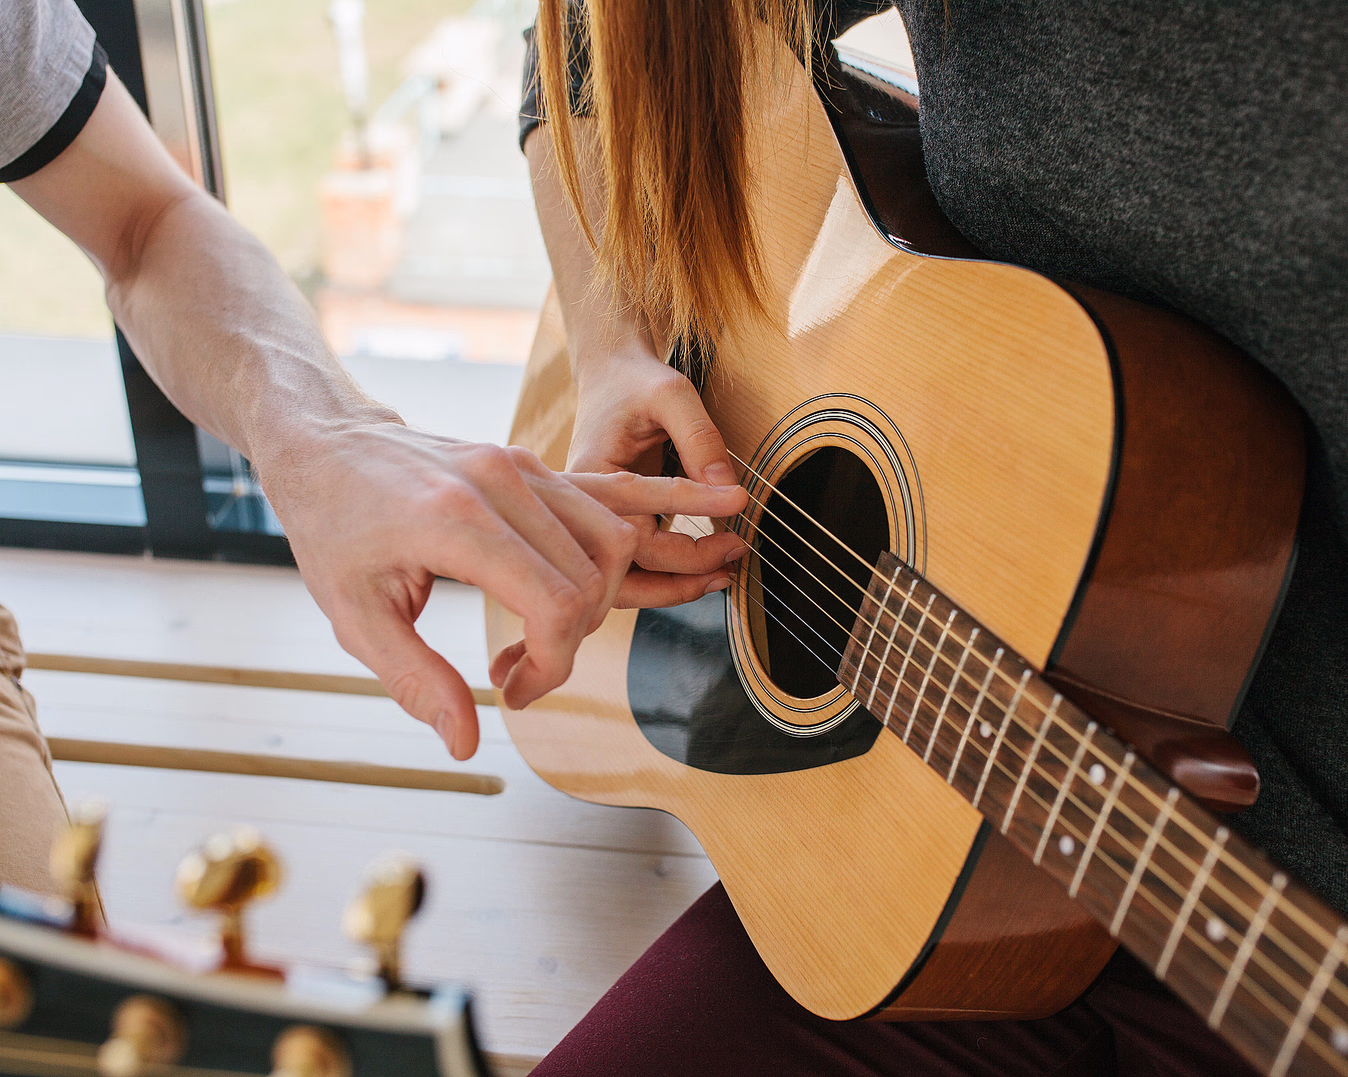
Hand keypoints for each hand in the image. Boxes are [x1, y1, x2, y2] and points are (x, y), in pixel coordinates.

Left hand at [257, 421, 745, 760]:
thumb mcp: (354, 617)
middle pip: (595, 576)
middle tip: (523, 671)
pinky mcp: (533, 464)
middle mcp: (504, 482)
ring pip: (613, 540)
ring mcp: (524, 466)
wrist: (326, 441)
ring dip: (600, 598)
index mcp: (458, 520)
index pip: (557, 601)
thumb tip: (470, 742)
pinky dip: (619, 549)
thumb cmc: (331, 526)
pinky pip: (605, 506)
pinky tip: (647, 561)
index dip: (554, 663)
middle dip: (573, 640)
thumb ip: (417, 681)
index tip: (515, 691)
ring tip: (548, 632)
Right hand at [569, 344, 746, 603]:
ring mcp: (593, 519)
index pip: (633, 537)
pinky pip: (633, 563)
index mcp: (588, 478)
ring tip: (722, 576)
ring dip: (672, 587)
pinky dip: (668, 573)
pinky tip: (706, 567)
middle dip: (680, 580)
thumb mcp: (672, 394)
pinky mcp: (611, 522)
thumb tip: (730, 492)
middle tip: (731, 565)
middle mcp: (582, 509)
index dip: (687, 545)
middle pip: (620, 573)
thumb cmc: (636, 379)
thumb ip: (700, 439)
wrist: (611, 372)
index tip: (737, 525)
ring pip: (622, 579)